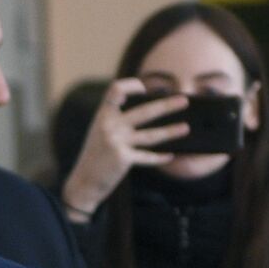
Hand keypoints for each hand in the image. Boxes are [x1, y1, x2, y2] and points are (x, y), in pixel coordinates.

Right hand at [61, 79, 188, 219]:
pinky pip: (147, 156)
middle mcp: (109, 125)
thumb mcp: (100, 133)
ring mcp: (116, 142)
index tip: (146, 88)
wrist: (83, 182)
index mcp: (102, 115)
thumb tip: (151, 112)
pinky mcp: (123, 158)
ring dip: (171, 131)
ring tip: (185, 128)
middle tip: (184, 101)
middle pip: (144, 111)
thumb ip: (117, 120)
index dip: (132, 85)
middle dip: (167, 106)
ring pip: (151, 135)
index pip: (117, 90)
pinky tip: (170, 156)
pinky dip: (159, 158)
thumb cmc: (95, 157)